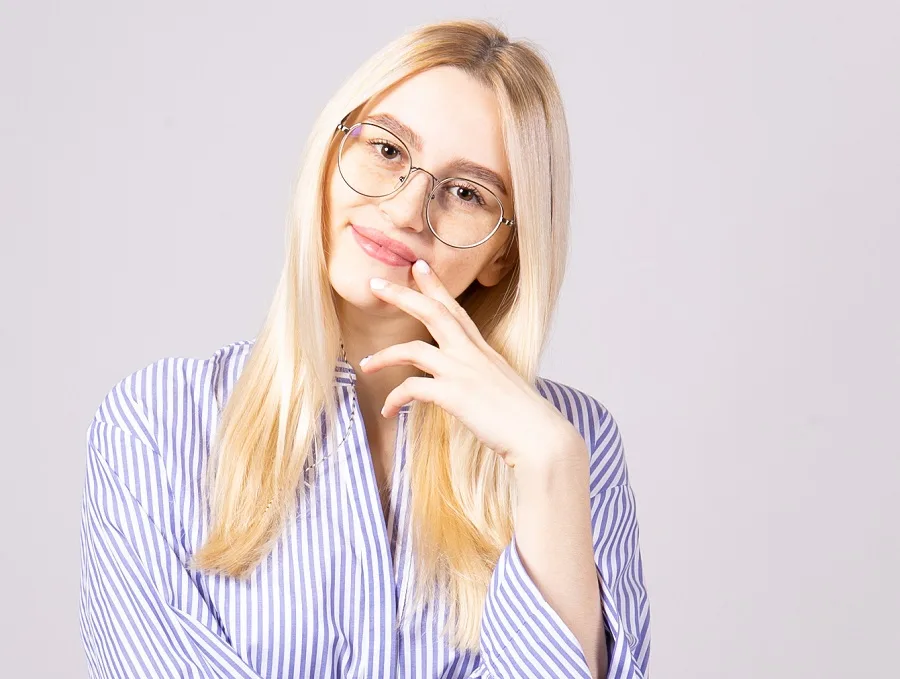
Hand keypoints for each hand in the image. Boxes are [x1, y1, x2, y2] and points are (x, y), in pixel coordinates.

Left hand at [359, 259, 585, 471]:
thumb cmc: (524, 419)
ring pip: (413, 349)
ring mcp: (463, 372)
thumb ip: (482, 380)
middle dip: (402, 295)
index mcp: (483, 351)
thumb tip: (470, 386)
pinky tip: (388, 412)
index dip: (435, 287)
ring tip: (365, 365)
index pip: (456, 310)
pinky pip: (412, 388)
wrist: (539, 437)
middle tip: (376, 282)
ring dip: (384, 356)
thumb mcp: (502, 388)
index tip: (419, 267)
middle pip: (433, 312)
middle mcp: (472, 354)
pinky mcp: (454, 394)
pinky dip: (395, 399)